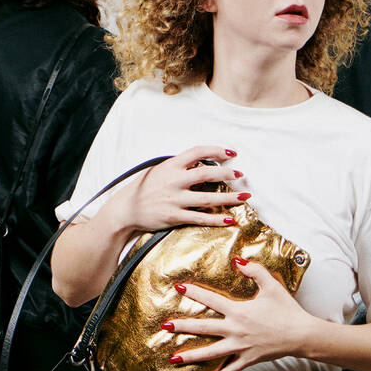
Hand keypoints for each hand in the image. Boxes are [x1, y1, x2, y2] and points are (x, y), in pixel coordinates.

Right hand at [118, 145, 246, 233]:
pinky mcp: (174, 216)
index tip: (232, 153)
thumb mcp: (159, 170)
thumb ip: (180, 167)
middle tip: (241, 175)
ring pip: (208, 199)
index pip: (197, 152)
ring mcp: (174, 199)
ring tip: (245, 197)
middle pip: (206, 174)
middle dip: (227, 173)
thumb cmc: (144, 189)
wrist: (126, 209)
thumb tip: (203, 164)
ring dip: (229, 198)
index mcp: (171, 166)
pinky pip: (200, 218)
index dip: (217, 150)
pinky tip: (230, 219)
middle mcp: (174, 181)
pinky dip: (216, 219)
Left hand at [166, 261, 315, 370]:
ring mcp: (240, 347)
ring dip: (191, 355)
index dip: (194, 292)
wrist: (301, 334)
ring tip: (173, 358)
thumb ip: (254, 271)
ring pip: (210, 352)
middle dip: (182, 326)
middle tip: (165, 326)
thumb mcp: (271, 285)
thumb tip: (237, 262)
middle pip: (203, 328)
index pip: (211, 300)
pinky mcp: (247, 359)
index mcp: (239, 311)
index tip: (179, 288)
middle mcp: (235, 330)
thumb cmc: (287, 310)